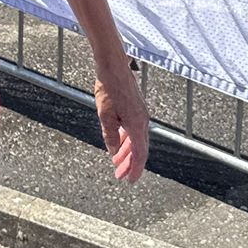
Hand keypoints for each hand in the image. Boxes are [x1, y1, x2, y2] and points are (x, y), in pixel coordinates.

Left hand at [94, 61, 149, 183]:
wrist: (113, 66)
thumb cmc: (109, 88)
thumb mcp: (104, 116)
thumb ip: (110, 135)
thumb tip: (113, 151)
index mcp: (137, 125)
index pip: (140, 154)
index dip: (136, 169)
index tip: (130, 181)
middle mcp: (142, 121)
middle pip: (139, 149)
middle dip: (129, 164)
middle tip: (119, 176)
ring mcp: (140, 114)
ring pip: (136, 140)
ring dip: (127, 152)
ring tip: (116, 162)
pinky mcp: (135, 109)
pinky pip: (133, 130)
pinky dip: (126, 140)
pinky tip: (117, 144)